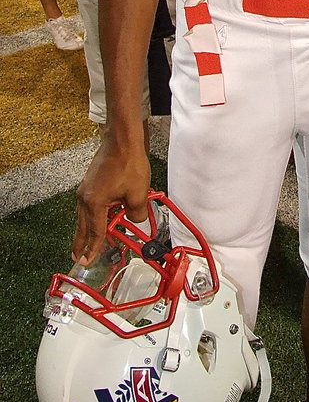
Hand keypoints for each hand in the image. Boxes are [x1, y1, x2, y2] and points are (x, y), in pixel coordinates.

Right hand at [73, 133, 150, 263]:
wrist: (122, 140)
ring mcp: (85, 189)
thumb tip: (135, 221)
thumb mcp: (138, 194)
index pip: (95, 232)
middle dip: (80, 243)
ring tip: (83, 243)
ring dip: (84, 230)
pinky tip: (94, 219)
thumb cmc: (129, 164)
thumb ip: (136, 214)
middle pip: (82, 226)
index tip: (88, 261)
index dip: (93, 249)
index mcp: (94, 203)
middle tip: (76, 257)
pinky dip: (89, 216)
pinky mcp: (89, 182)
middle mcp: (85, 197)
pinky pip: (86, 206)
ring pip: (82, 216)